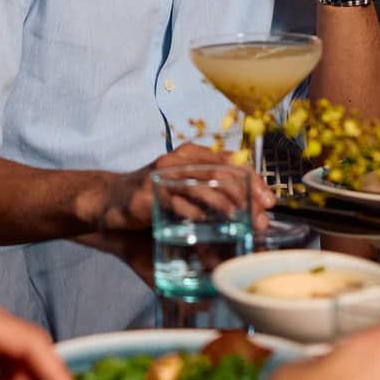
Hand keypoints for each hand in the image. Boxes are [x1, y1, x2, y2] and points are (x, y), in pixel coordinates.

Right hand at [96, 143, 275, 231]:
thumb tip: (247, 216)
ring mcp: (163, 175)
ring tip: (240, 221)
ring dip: (226, 205)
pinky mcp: (148, 193)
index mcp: (191, 155)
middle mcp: (179, 159)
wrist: (110, 201)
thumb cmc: (152, 199)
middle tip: (260, 219)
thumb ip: (211, 196)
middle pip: (222, 173)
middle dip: (246, 196)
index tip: (269, 202)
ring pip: (203, 185)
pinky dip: (193, 213)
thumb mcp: (185, 192)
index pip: (232, 162)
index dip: (254, 180)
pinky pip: (176, 201)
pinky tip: (205, 224)